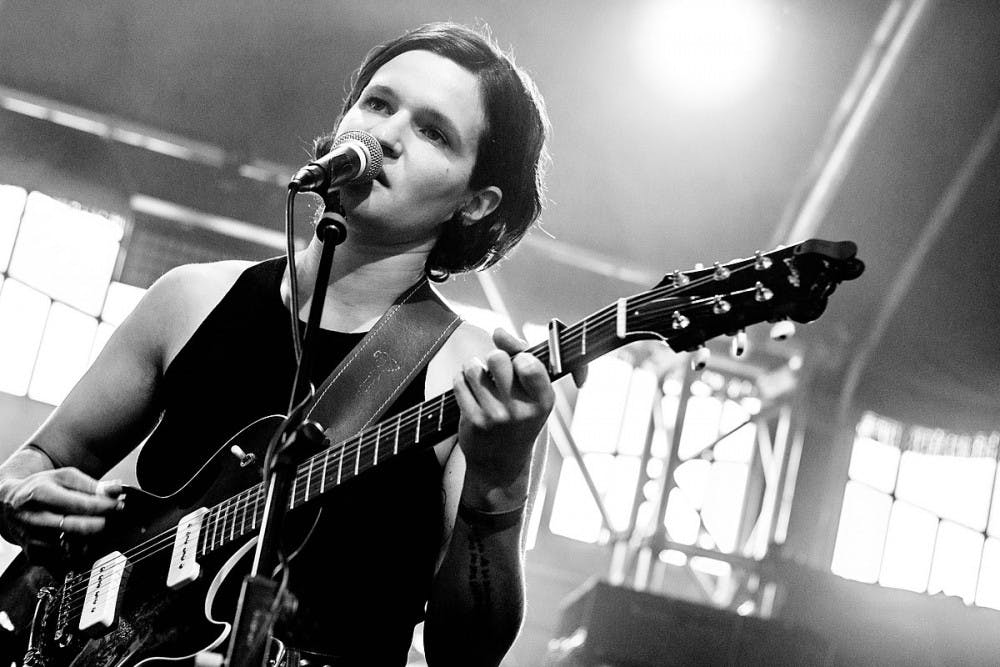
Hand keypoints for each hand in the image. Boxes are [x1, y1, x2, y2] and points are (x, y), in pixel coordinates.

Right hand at [0, 468, 122, 561]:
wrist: (8, 503)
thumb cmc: (41, 487)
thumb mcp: (64, 477)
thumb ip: (91, 485)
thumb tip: (116, 489)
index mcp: (40, 493)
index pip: (77, 504)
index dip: (103, 506)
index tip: (119, 505)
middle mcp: (32, 517)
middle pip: (72, 526)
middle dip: (97, 524)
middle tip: (111, 520)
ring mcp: (30, 537)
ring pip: (67, 546)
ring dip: (87, 540)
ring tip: (96, 529)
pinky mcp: (32, 554)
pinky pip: (60, 558)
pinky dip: (75, 552)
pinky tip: (80, 542)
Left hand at [453, 328, 554, 507]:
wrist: (501, 463)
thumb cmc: (519, 417)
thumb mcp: (532, 391)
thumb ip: (520, 353)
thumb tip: (499, 331)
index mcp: (543, 400)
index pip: (528, 362)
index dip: (520, 356)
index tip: (520, 365)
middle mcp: (521, 410)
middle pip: (497, 358)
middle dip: (494, 358)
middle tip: (497, 371)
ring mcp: (496, 416)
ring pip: (474, 367)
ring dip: (475, 368)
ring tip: (481, 379)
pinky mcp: (473, 421)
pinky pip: (459, 381)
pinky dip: (462, 380)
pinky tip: (470, 390)